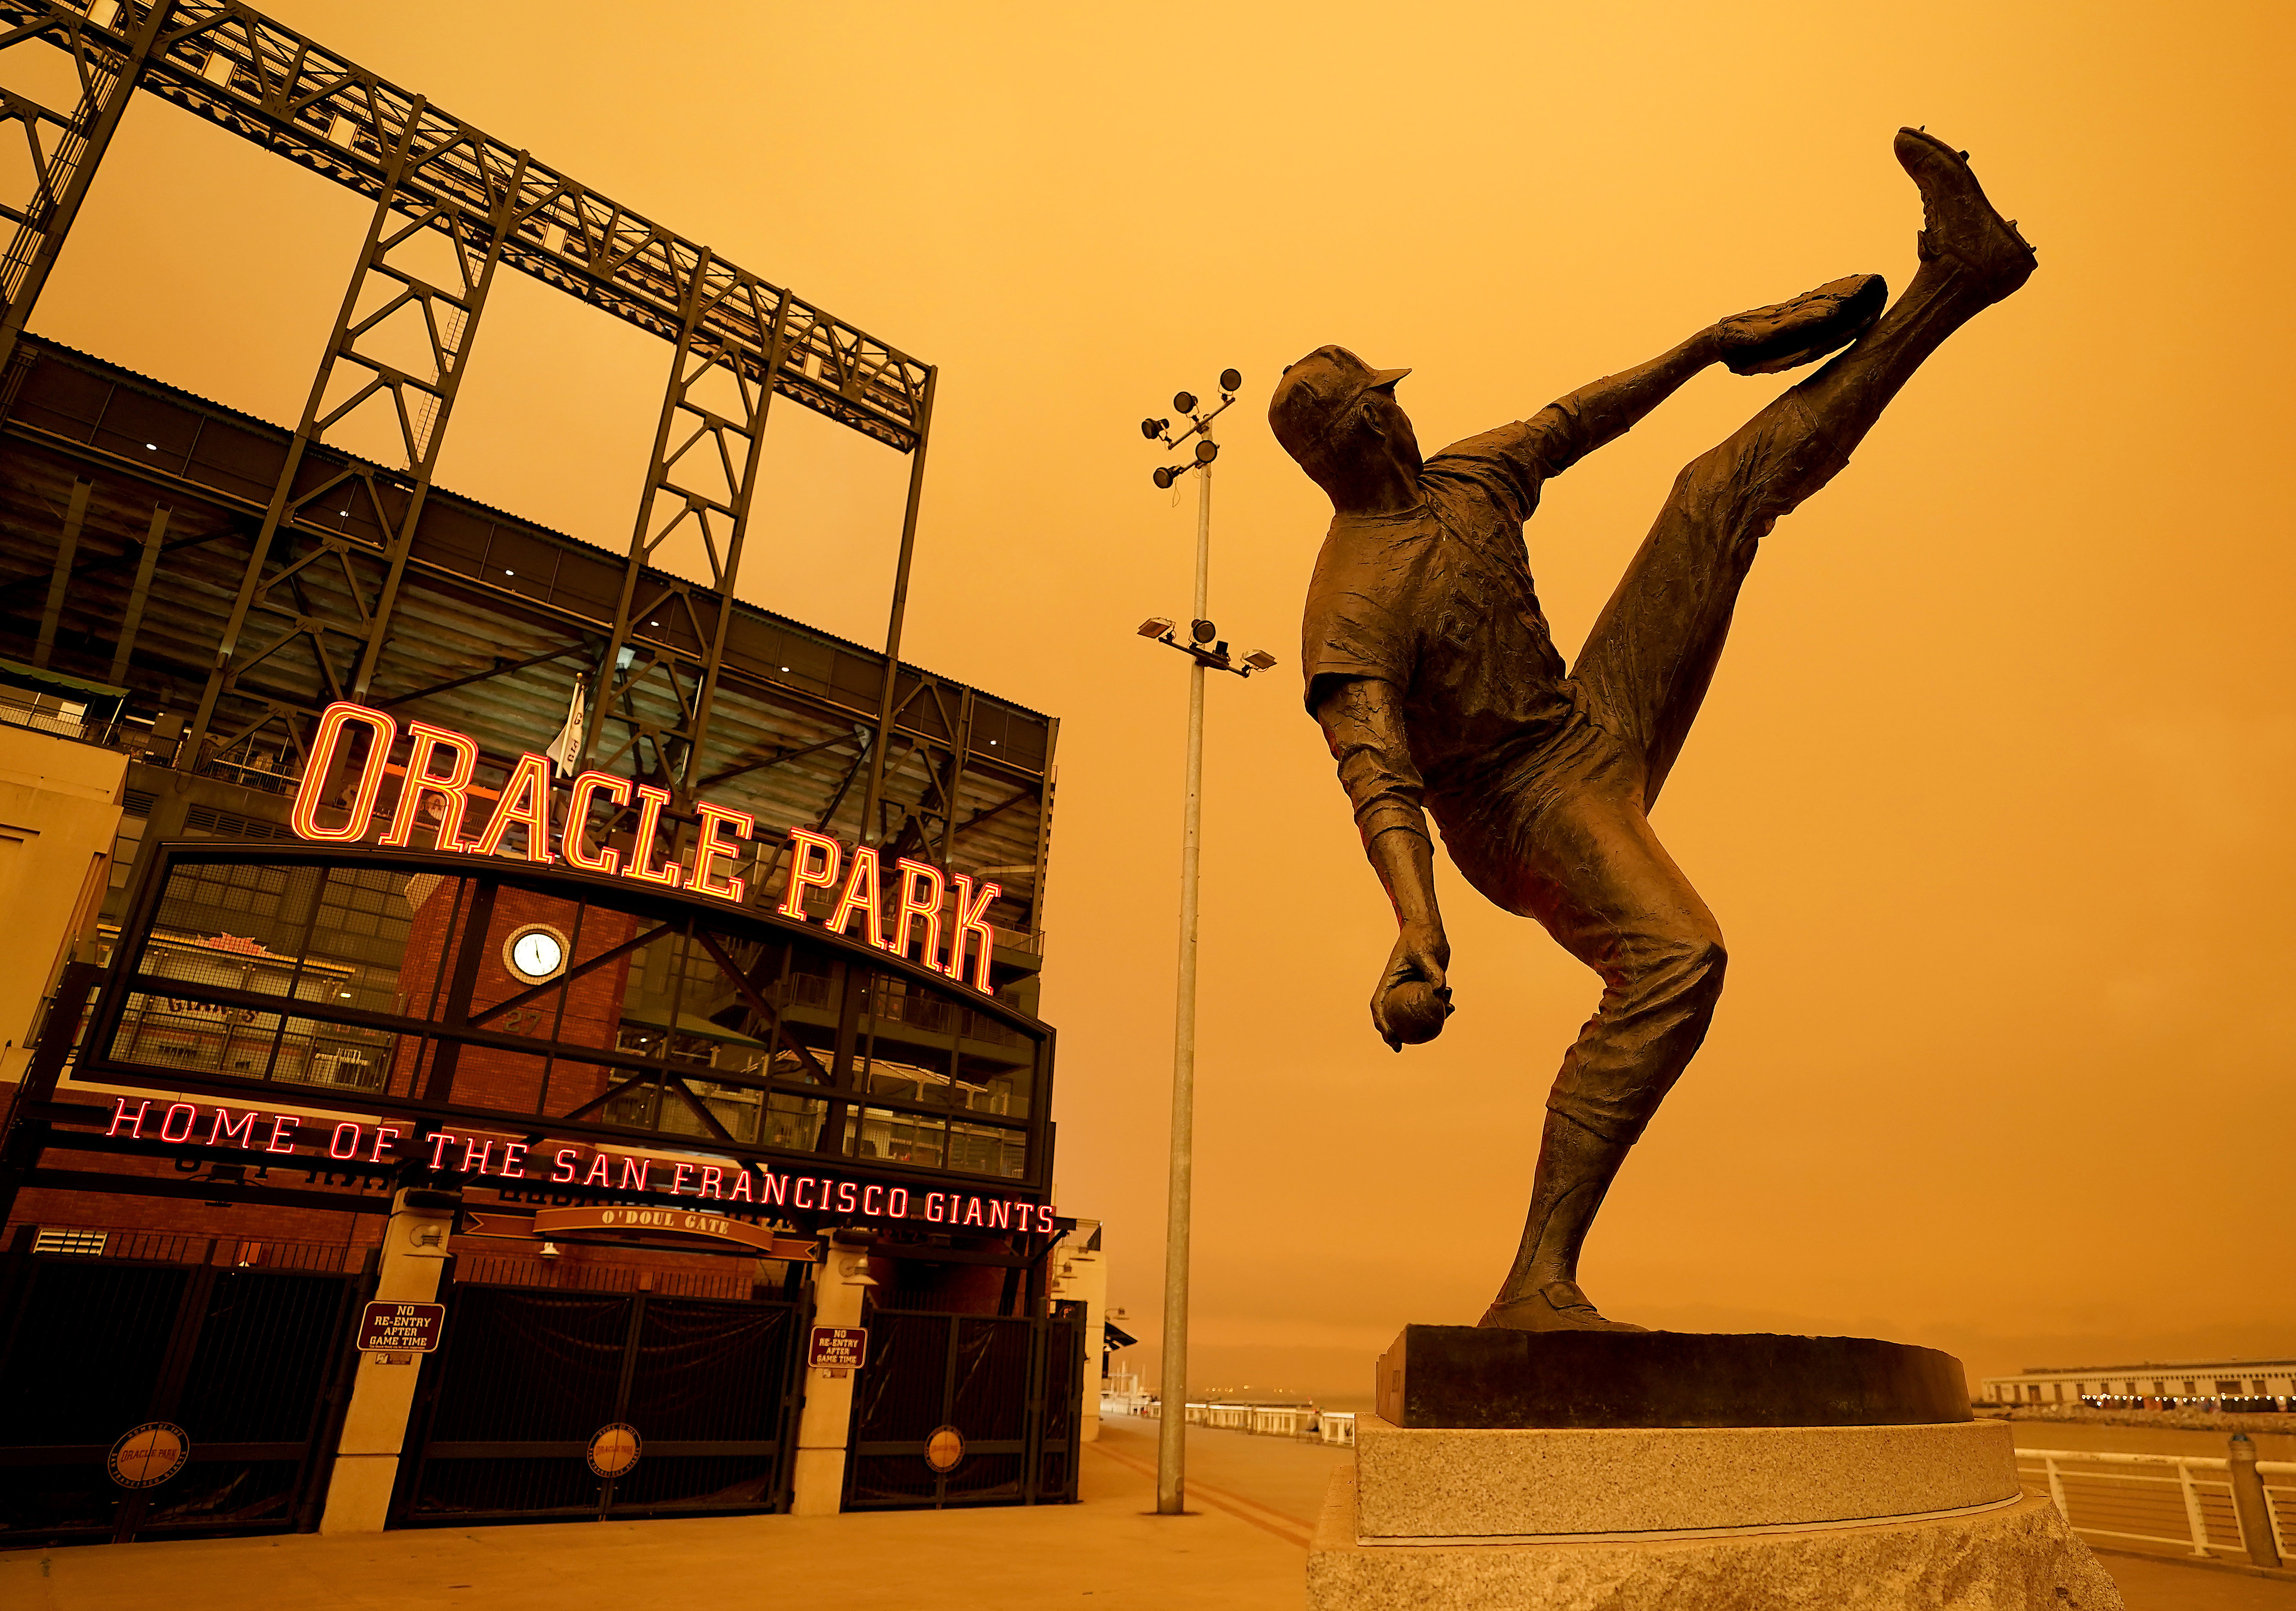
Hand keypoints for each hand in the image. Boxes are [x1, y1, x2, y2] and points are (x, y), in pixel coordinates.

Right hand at [1370, 920, 1450, 1051]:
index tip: (1390, 1037)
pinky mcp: (1425, 986)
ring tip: (1440, 1022)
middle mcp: (1398, 987)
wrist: (1429, 928)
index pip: (1379, 1006)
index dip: (1381, 1024)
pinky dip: (1439, 1008)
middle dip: (1393, 1034)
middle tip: (1400, 1048)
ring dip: (1424, 1022)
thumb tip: (1440, 991)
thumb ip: (1432, 972)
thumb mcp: (1425, 953)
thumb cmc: (1421, 937)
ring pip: (1413, 1012)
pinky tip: (1451, 1006)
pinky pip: (1430, 1003)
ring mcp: (1411, 988)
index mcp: (1389, 981)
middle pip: (1392, 1015)